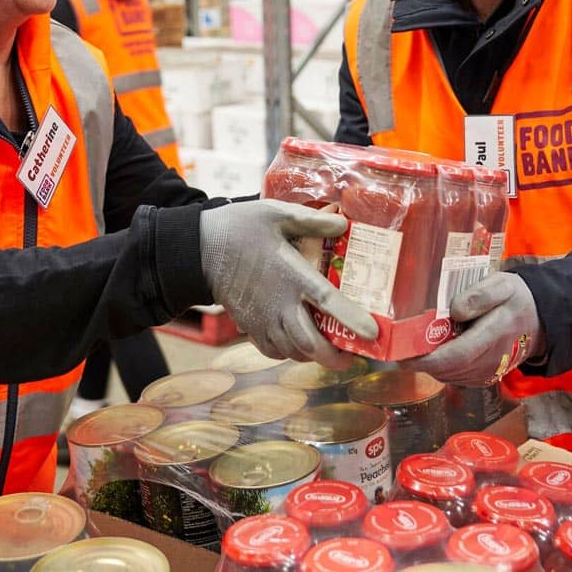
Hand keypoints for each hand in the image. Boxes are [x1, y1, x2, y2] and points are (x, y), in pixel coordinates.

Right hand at [200, 199, 377, 368]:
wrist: (198, 249)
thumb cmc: (239, 228)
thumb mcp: (276, 213)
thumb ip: (312, 221)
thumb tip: (343, 224)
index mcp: (291, 275)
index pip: (328, 302)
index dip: (352, 320)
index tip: (373, 333)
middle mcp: (279, 304)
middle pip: (311, 344)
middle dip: (335, 357)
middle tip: (352, 355)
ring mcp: (263, 319)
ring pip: (293, 352)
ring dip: (313, 355)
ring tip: (328, 349)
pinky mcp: (249, 326)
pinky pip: (273, 351)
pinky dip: (290, 353)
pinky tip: (297, 343)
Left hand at [405, 272, 542, 385]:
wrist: (539, 320)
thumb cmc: (515, 300)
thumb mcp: (502, 286)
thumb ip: (479, 296)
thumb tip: (455, 311)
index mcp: (494, 335)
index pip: (456, 357)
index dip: (426, 359)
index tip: (403, 354)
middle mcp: (490, 360)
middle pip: (446, 369)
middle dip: (419, 360)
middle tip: (400, 344)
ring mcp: (487, 372)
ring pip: (447, 375)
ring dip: (428, 363)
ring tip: (414, 344)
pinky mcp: (482, 376)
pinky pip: (454, 376)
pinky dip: (440, 366)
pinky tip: (435, 349)